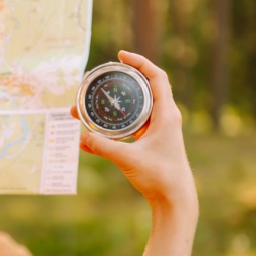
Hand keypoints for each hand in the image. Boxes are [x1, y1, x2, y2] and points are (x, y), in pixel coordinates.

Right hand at [72, 51, 197, 222]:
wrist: (175, 199)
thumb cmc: (160, 177)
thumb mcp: (129, 159)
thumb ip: (103, 147)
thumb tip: (80, 137)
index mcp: (166, 114)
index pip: (156, 77)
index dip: (140, 62)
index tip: (120, 56)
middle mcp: (164, 118)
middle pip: (144, 88)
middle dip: (122, 81)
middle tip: (102, 78)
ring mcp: (159, 129)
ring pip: (137, 107)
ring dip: (117, 103)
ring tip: (92, 103)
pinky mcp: (152, 141)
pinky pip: (133, 124)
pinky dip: (117, 122)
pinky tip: (95, 132)